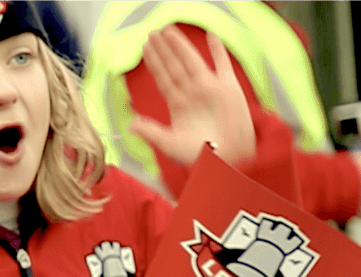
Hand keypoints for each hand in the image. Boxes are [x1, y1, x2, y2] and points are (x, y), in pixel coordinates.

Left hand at [130, 26, 254, 165]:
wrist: (229, 162)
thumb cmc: (200, 157)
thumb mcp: (170, 144)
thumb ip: (151, 132)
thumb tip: (130, 125)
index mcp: (178, 105)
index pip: (163, 78)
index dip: (154, 62)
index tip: (145, 47)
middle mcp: (192, 94)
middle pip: (174, 66)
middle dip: (164, 50)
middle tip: (153, 32)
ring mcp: (210, 89)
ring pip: (192, 61)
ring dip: (181, 46)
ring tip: (170, 30)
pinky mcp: (229, 89)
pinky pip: (223, 65)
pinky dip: (218, 50)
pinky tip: (211, 36)